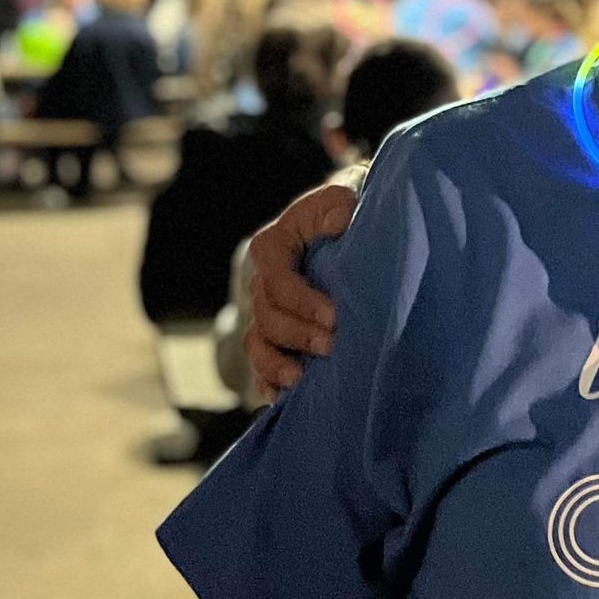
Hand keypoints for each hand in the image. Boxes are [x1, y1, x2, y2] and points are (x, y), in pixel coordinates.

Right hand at [245, 182, 355, 393]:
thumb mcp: (339, 198)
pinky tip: (281, 400)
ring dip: (276, 364)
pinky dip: (268, 381)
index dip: (303, 302)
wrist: (338, 229)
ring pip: (257, 343)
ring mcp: (264, 311)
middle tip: (330, 346)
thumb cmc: (341, 211)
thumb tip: (339, 222)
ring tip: (299, 381)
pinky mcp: (274, 335)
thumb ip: (336, 206)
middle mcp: (261, 283)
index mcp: (271, 248)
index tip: (334, 317)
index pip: (279, 281)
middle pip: (267, 316)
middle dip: (297, 334)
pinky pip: (260, 363)